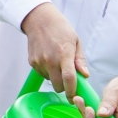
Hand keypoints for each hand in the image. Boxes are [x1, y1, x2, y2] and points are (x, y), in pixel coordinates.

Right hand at [22, 0, 105, 117]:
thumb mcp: (75, 41)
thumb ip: (80, 60)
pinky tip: (49, 59)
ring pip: (50, 81)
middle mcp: (51, 60)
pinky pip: (42, 74)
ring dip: (55, 78)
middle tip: (68, 82)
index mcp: (64, 53)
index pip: (69, 78)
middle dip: (64, 88)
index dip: (72, 91)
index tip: (75, 97)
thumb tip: (85, 75)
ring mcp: (40, 62)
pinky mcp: (32, 63)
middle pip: (58, 86)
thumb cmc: (60, 29)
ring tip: (57, 64)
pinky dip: (47, 72)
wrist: (39, 20)